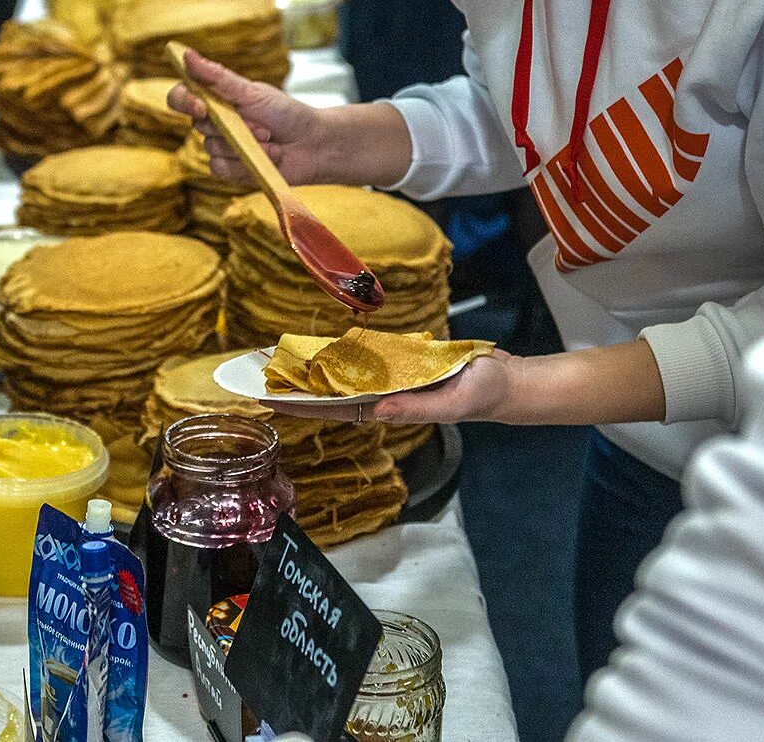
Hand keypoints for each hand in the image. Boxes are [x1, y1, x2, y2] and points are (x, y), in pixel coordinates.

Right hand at [167, 49, 329, 185]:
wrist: (312, 144)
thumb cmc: (286, 113)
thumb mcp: (252, 92)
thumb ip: (217, 77)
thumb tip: (186, 55)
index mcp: (215, 99)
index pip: (179, 97)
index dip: (183, 101)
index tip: (201, 106)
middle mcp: (214, 123)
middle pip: (198, 126)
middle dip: (234, 127)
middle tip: (263, 125)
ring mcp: (221, 147)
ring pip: (210, 149)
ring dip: (245, 146)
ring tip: (270, 141)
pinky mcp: (230, 169)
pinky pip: (220, 168)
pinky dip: (245, 165)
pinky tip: (267, 158)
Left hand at [269, 340, 665, 426]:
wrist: (506, 383)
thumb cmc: (483, 394)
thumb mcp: (454, 401)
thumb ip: (416, 408)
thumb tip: (375, 412)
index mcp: (390, 409)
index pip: (336, 410)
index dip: (301, 406)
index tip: (268, 402)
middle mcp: (384, 398)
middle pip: (331, 394)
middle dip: (295, 388)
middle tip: (257, 376)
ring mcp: (391, 382)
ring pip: (343, 377)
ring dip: (312, 371)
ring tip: (277, 362)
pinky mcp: (402, 364)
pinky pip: (364, 359)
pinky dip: (340, 355)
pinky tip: (320, 350)